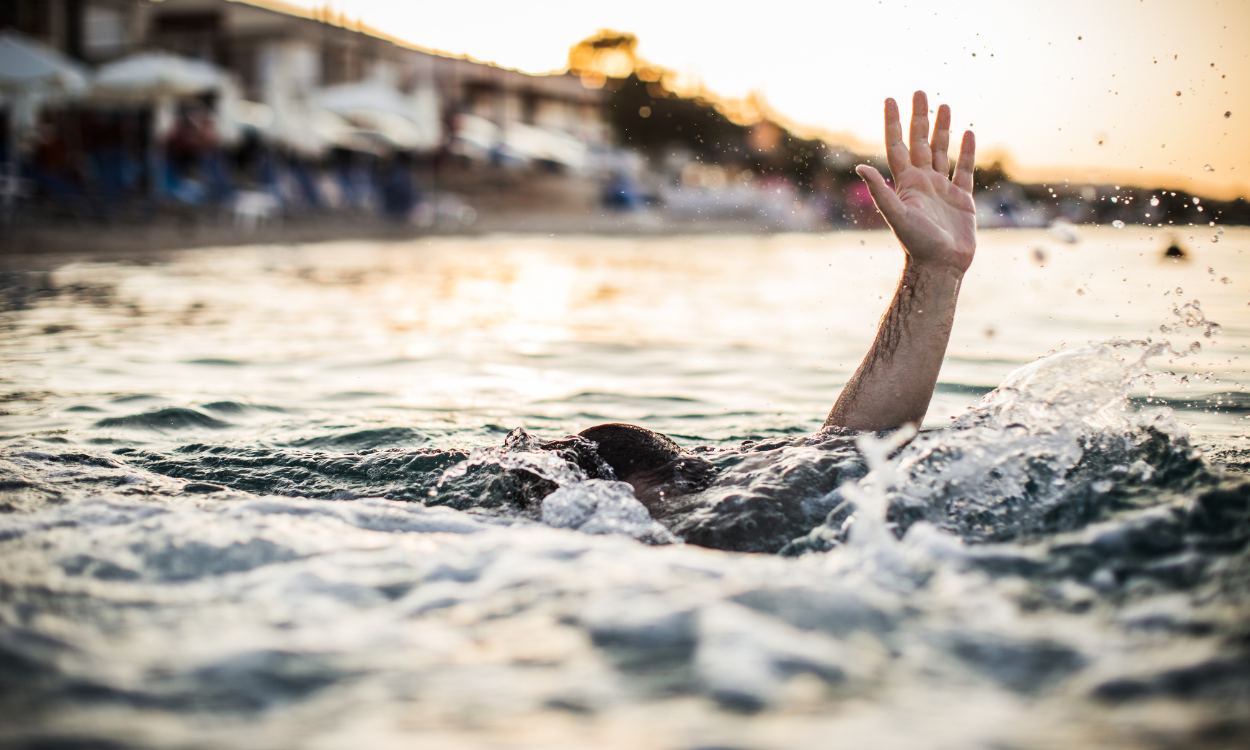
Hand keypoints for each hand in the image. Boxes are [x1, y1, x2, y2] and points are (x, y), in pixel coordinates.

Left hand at [856, 91, 976, 273]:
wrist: (941, 266)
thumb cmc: (917, 244)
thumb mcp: (896, 215)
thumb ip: (880, 190)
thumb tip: (859, 167)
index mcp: (905, 184)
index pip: (897, 145)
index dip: (893, 123)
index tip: (891, 98)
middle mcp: (922, 182)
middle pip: (920, 142)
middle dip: (920, 117)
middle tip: (919, 91)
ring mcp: (942, 189)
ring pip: (942, 151)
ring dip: (943, 129)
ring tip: (945, 105)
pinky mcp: (962, 198)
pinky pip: (965, 169)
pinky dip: (967, 151)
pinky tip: (969, 133)